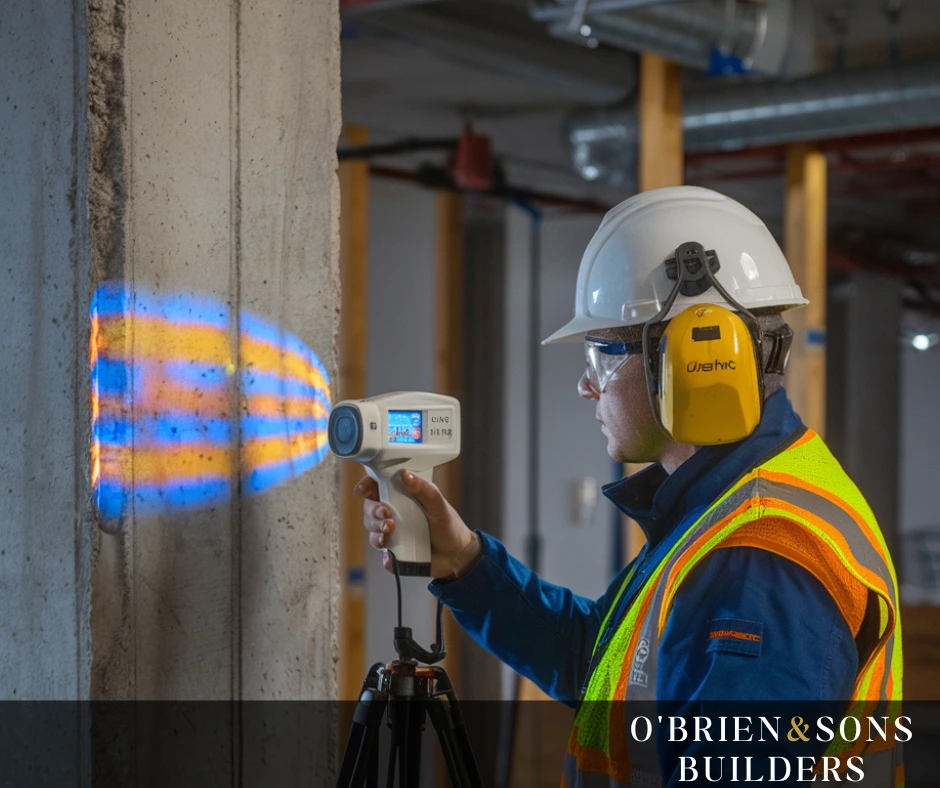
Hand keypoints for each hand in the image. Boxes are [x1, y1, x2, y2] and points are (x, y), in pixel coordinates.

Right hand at [354, 471, 481, 578]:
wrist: (457, 555)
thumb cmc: (448, 525)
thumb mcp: (438, 504)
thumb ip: (423, 488)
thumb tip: (405, 474)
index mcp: (400, 498)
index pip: (376, 488)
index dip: (366, 486)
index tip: (363, 490)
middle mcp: (392, 515)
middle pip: (369, 510)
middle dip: (373, 512)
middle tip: (386, 514)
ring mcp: (392, 535)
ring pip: (372, 532)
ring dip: (377, 532)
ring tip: (390, 532)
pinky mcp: (395, 554)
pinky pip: (383, 556)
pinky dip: (386, 557)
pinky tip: (392, 555)